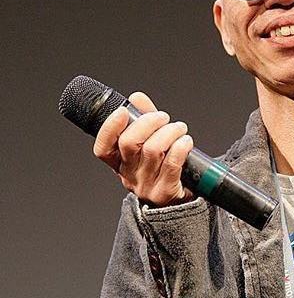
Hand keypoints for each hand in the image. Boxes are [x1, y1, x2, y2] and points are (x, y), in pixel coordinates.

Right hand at [93, 92, 194, 206]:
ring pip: (153, 150)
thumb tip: (136, 98)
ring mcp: (146, 185)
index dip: (110, 128)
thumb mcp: (151, 141)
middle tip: (164, 117)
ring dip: (170, 132)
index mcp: (119, 163)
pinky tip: (186, 141)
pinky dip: (181, 147)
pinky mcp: (165, 192)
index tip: (123, 112)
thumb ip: (142, 118)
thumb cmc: (164, 167)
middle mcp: (129, 175)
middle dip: (149, 122)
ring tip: (179, 128)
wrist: (181, 199)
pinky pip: (172, 164)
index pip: (103, 148)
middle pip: (129, 143)